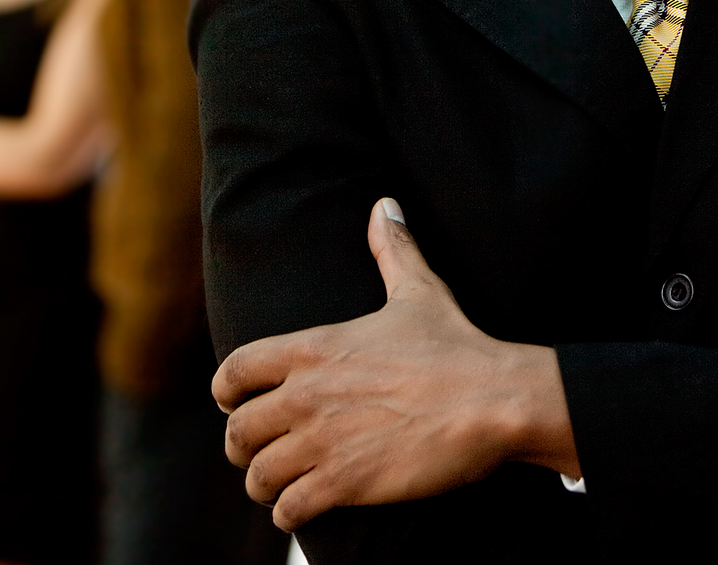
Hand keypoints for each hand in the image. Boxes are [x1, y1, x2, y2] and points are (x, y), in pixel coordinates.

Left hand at [211, 198, 577, 530]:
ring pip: (257, 475)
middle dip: (241, 446)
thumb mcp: (418, 289)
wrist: (492, 400)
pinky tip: (300, 509)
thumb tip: (385, 205)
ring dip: (262, 484)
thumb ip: (392, 248)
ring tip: (276, 487)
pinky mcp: (345, 482)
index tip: (231, 402)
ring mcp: (322, 442)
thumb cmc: (456, 345)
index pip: (233, 371)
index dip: (225, 391)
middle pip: (237, 431)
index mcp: (313, 348)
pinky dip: (289, 512)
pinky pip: (290, 508)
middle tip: (255, 453)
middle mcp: (306, 395)